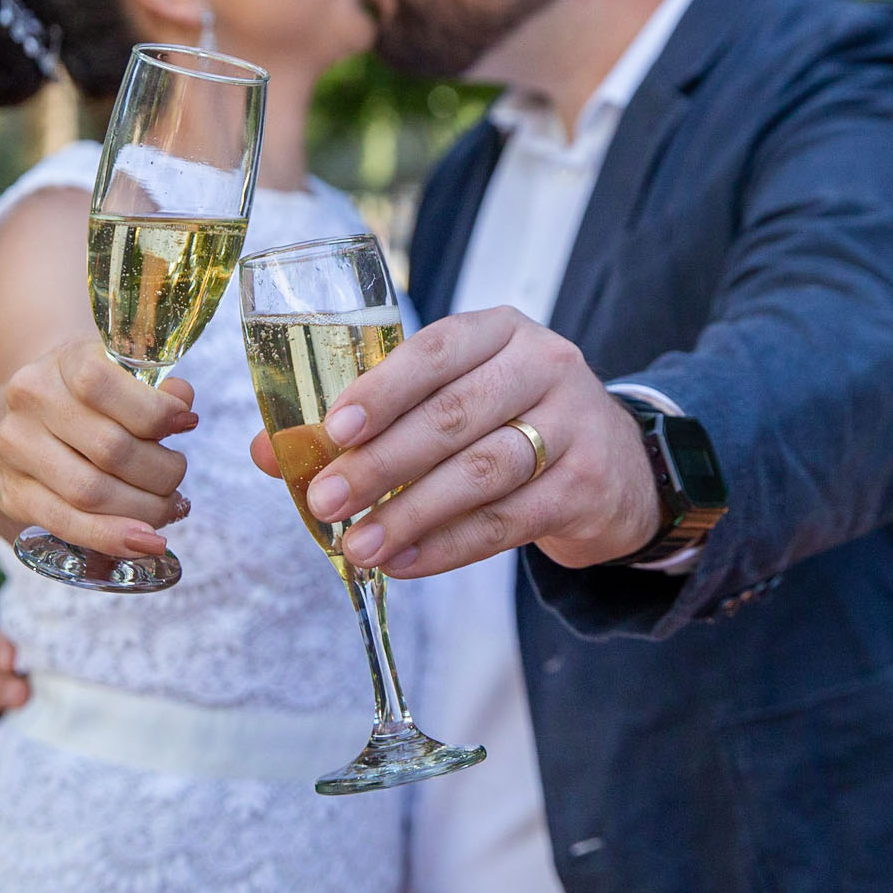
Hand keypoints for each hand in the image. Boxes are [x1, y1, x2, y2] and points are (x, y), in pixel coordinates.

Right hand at [0, 334, 196, 557]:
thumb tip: (182, 402)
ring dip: (144, 509)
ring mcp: (14, 448)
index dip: (155, 411)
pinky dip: (111, 537)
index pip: (105, 385)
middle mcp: (30, 401)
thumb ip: (154, 385)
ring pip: (91, 492)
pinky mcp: (10, 493)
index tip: (186, 424)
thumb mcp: (116, 374)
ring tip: (169, 508)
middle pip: (110, 449)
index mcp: (62, 361)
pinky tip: (144, 542)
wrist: (11, 417)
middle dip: (161, 472)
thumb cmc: (80, 396)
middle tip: (178, 478)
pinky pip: (66, 523)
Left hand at [248, 307, 661, 575]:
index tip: (332, 431)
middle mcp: (545, 365)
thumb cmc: (511, 423)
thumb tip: (272, 452)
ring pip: (480, 471)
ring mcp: (574, 424)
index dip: (382, 390)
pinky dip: (449, 546)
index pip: (436, 350)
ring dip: (410, 513)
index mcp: (501, 330)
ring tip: (358, 546)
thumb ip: (370, 421)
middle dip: (381, 463)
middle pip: (453, 416)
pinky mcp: (585, 485)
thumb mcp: (455, 400)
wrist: (619, 466)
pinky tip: (405, 563)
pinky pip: (506, 521)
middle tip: (325, 501)